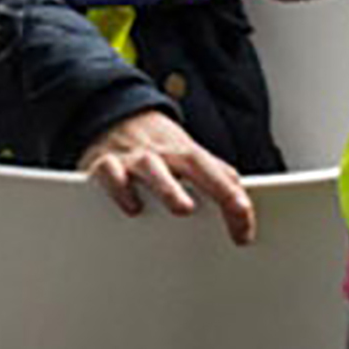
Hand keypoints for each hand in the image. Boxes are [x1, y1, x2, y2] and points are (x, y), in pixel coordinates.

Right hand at [79, 109, 256, 245]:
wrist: (114, 114)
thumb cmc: (158, 147)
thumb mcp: (189, 155)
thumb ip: (215, 176)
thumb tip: (242, 204)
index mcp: (188, 153)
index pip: (220, 176)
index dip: (236, 203)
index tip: (244, 234)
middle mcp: (164, 153)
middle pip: (191, 163)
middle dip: (213, 186)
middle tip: (231, 211)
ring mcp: (134, 157)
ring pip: (151, 167)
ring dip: (169, 186)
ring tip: (183, 208)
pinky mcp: (104, 163)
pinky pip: (111, 172)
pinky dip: (120, 187)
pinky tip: (131, 207)